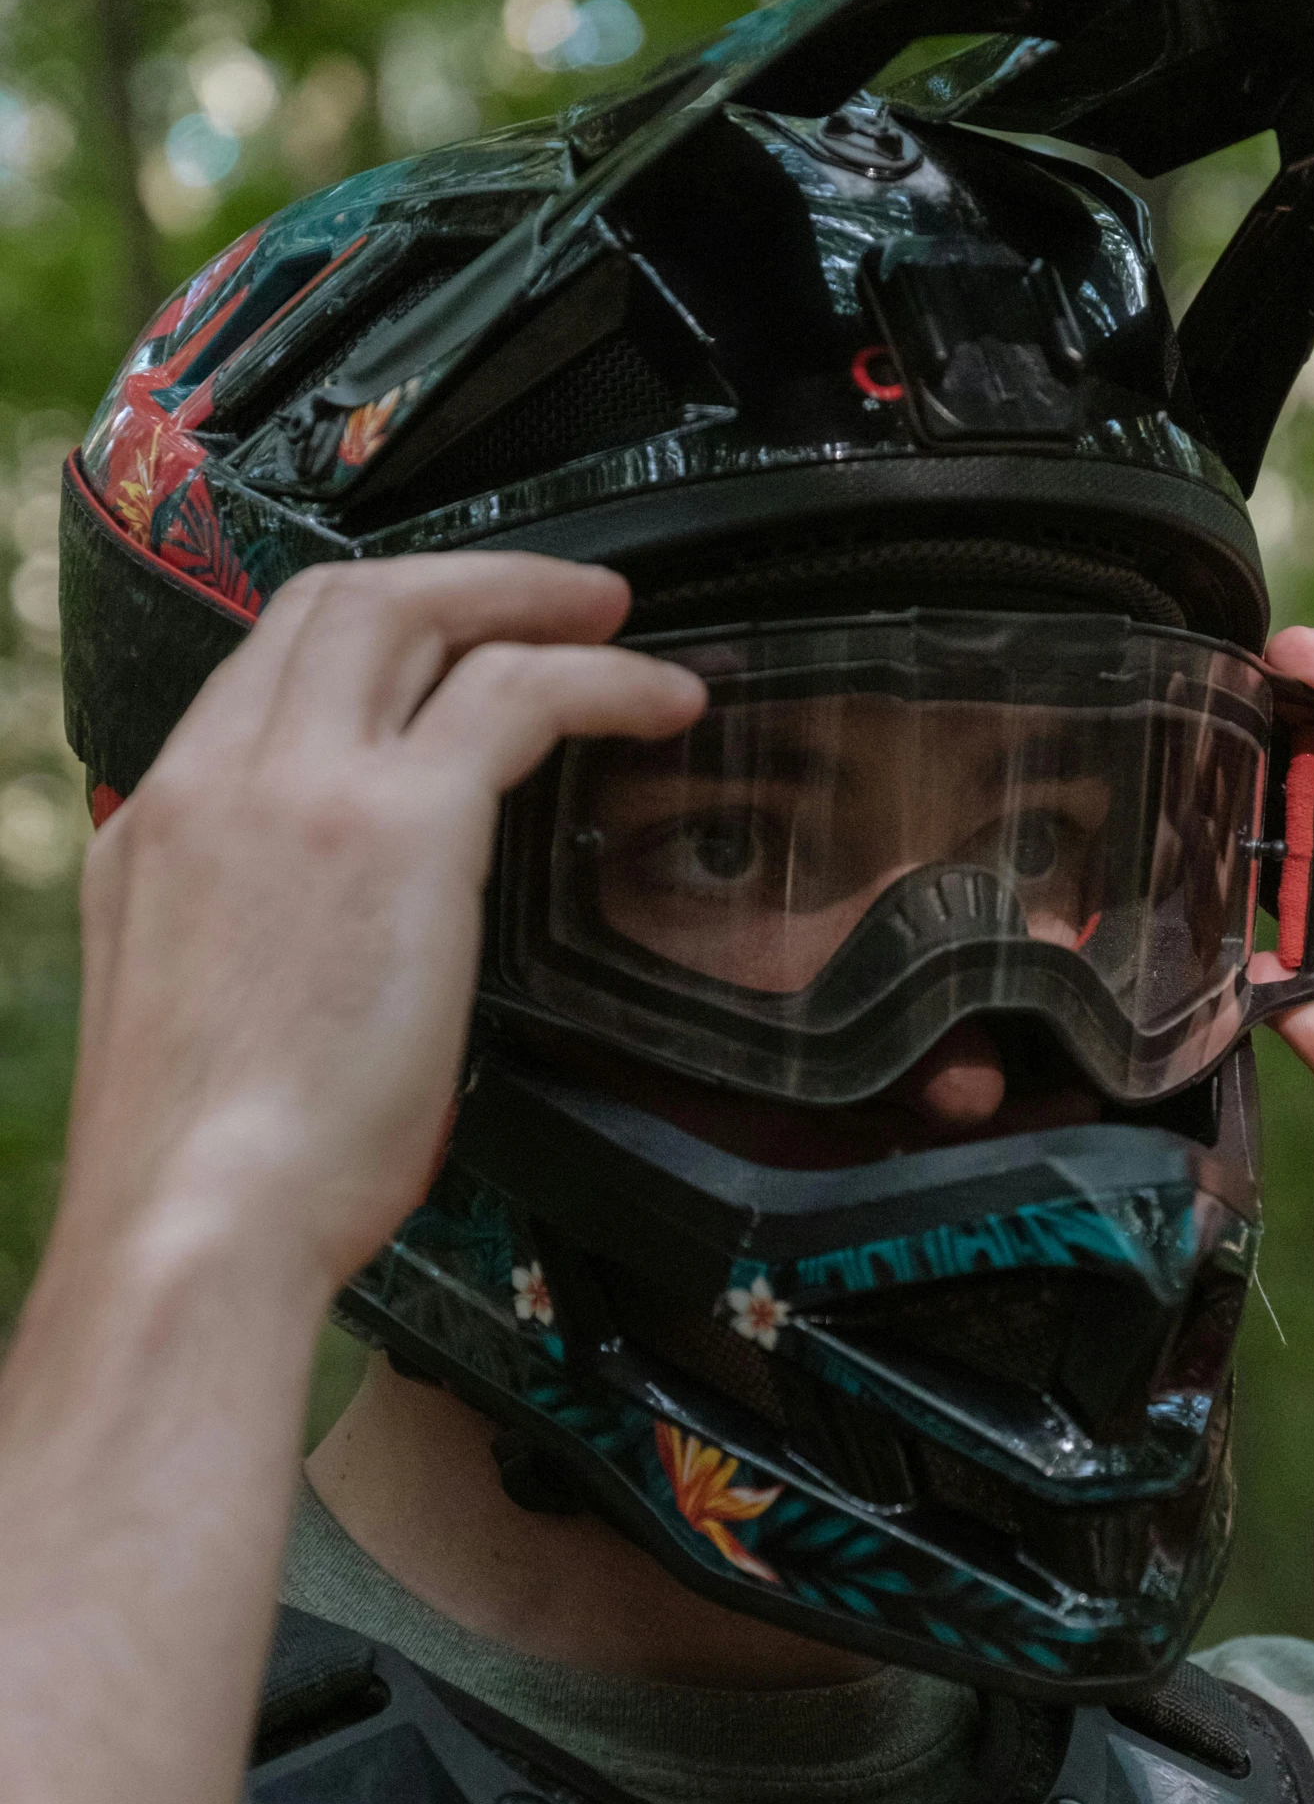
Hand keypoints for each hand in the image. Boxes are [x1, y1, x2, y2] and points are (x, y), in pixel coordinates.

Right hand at [65, 552, 703, 1296]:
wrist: (196, 1224)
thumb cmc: (209, 1170)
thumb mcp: (194, 1016)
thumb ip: (242, 934)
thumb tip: (314, 935)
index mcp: (162, 821)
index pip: (265, 665)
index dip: (369, 630)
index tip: (442, 644)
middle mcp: (218, 777)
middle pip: (337, 602)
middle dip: (454, 579)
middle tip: (552, 598)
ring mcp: (302, 786)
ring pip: (416, 611)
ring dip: (528, 596)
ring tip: (611, 621)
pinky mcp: (401, 824)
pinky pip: (517, 692)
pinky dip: (600, 679)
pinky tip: (661, 702)